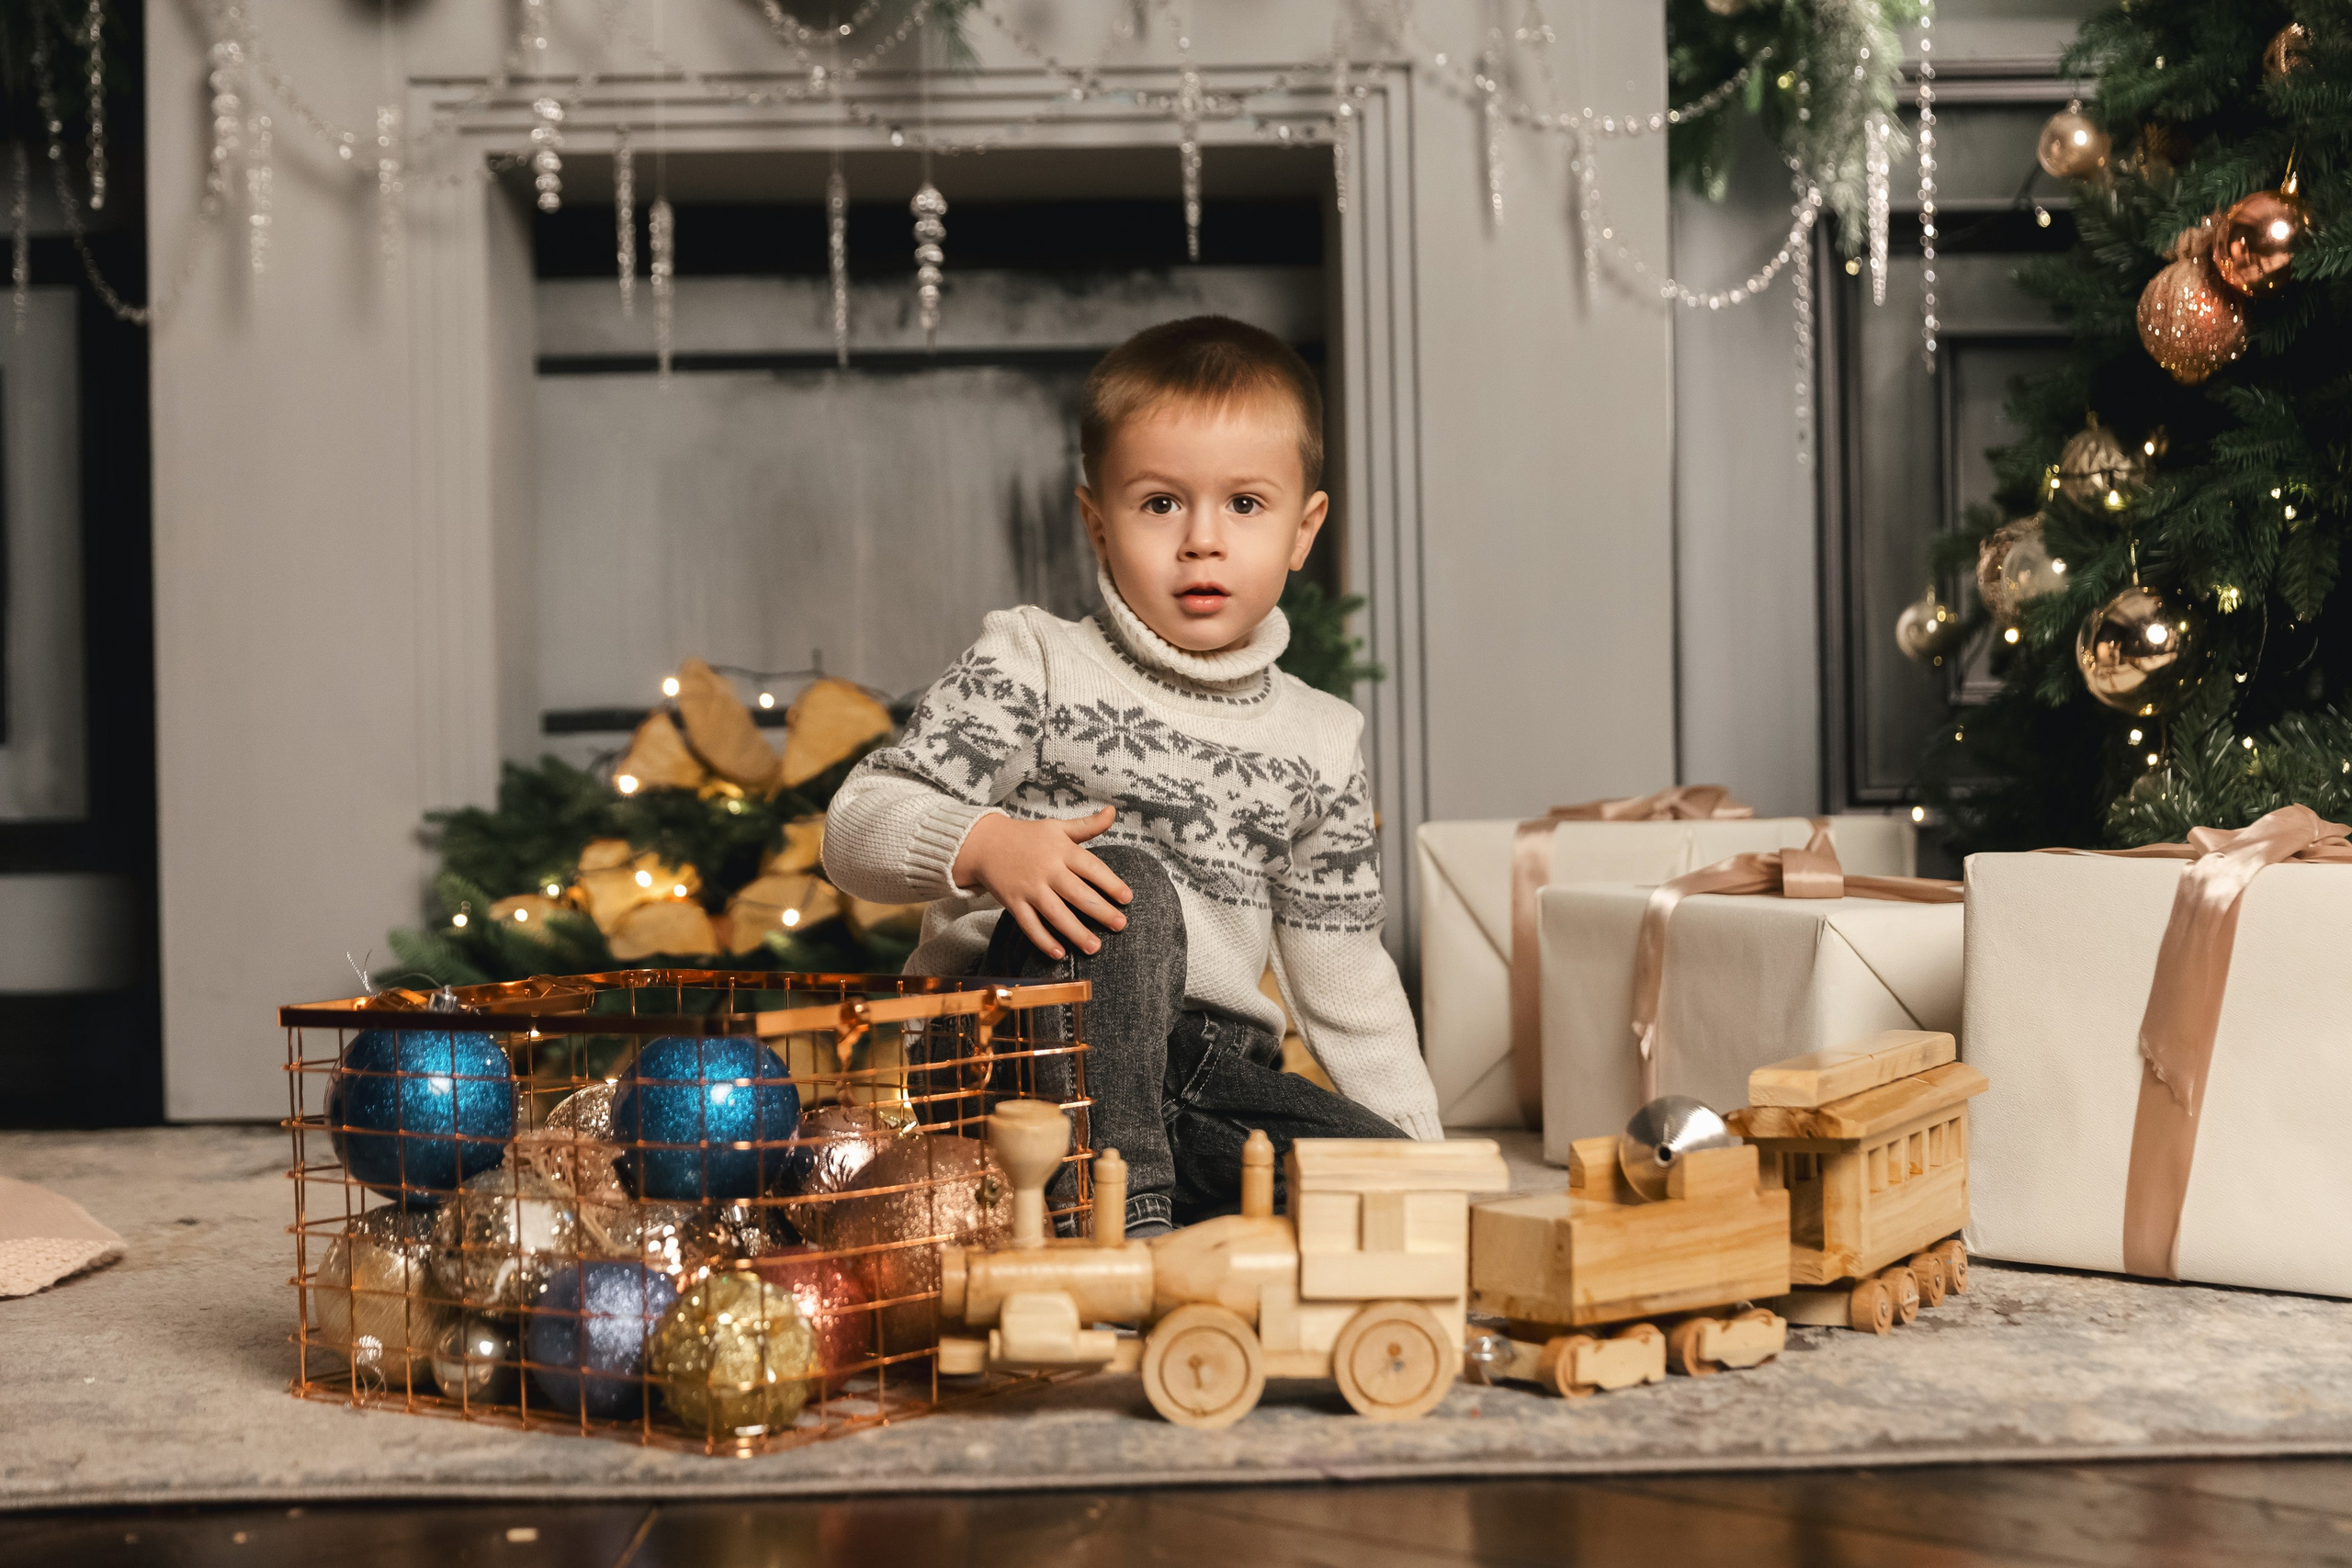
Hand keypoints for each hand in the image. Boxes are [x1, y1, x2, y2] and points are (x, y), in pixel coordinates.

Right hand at [952, 807, 1133, 959]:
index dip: (1111, 883)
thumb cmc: (1028, 837)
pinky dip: (1043, 940)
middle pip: (1077, 894)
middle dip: (1100, 911)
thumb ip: (1087, 825)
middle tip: (1120, 925)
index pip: (1091, 867)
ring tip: (1095, 947)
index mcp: (1061, 850)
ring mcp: (1029, 888)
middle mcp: (1047, 870)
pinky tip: (1059, 953)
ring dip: (1076, 932)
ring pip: (1056, 914)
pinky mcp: (1013, 903)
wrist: (985, 843)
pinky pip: (1030, 925)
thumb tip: (1112, 812)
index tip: (1127, 898)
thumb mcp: (1058, 828)